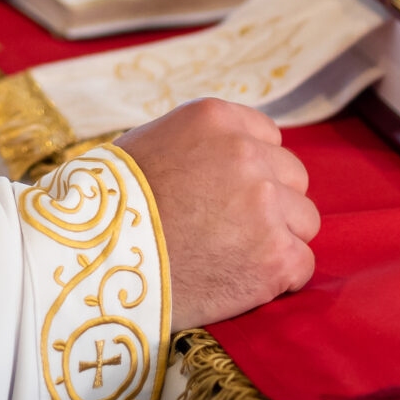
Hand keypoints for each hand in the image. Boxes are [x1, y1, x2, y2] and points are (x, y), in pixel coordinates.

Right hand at [115, 100, 317, 328]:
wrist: (96, 261)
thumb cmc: (110, 206)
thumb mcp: (150, 145)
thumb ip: (199, 144)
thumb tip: (226, 154)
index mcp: (215, 119)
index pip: (267, 137)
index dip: (252, 170)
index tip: (228, 194)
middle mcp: (247, 154)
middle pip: (292, 177)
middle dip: (271, 202)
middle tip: (232, 229)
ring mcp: (266, 205)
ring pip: (304, 220)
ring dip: (278, 238)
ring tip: (235, 257)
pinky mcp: (276, 256)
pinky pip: (302, 264)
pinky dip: (279, 277)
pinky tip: (243, 281)